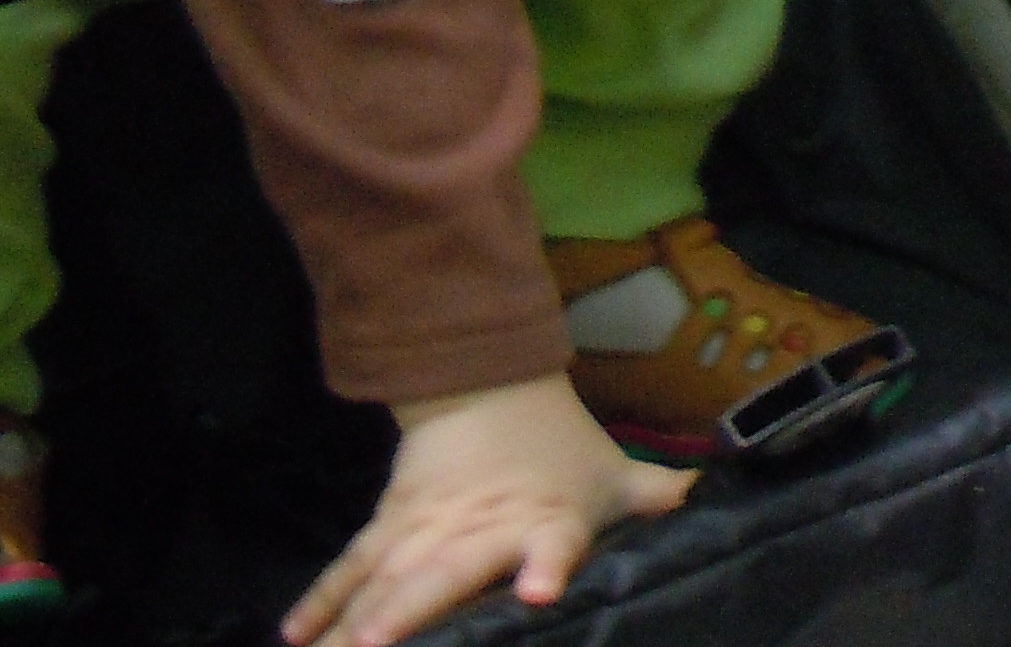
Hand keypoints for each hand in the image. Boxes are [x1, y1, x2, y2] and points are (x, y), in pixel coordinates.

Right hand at [280, 374, 689, 646]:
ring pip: (387, 577)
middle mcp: (482, 528)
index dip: (550, 565)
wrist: (489, 389)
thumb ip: (656, 497)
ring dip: (358, 618)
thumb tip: (715, 499)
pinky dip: (320, 603)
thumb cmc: (558, 449)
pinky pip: (351, 569)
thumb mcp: (611, 473)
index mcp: (547, 518)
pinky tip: (295, 638)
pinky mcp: (389, 526)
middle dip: (413, 610)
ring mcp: (427, 528)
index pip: (555, 541)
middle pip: (447, 570)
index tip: (540, 591)